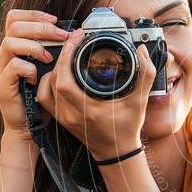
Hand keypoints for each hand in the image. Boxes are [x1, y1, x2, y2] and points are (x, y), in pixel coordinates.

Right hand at [0, 9, 68, 140]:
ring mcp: (0, 71)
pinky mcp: (2, 86)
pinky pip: (13, 67)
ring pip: (9, 43)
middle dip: (40, 26)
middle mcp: (3, 57)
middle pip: (13, 26)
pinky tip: (38, 78)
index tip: (55, 19)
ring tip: (49, 58)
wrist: (28, 127)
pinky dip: (29, 68)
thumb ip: (54, 52)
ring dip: (34, 46)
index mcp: (14, 49)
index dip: (34, 14)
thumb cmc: (41, 98)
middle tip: (61, 35)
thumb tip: (73, 34)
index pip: (14, 18)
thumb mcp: (49, 70)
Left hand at [35, 29, 155, 160]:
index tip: (76, 39)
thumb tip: (143, 52)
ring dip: (53, 69)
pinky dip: (48, 83)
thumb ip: (145, 75)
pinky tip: (58, 73)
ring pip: (46, 88)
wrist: (117, 152)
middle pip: (53, 81)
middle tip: (74, 42)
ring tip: (67, 56)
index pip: (64, 81)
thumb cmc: (127, 129)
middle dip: (62, 57)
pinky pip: (45, 98)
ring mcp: (63, 118)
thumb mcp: (140, 101)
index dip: (67, 57)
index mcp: (87, 110)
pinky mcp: (60, 119)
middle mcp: (71, 115)